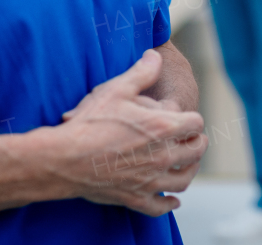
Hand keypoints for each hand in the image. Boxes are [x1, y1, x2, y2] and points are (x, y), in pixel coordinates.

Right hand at [48, 50, 205, 215]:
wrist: (64, 159)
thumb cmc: (90, 123)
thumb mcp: (116, 89)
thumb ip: (141, 72)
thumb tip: (155, 55)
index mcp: (162, 127)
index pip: (196, 123)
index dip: (193, 119)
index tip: (186, 119)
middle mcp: (162, 156)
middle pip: (196, 151)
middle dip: (196, 143)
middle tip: (191, 139)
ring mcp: (150, 180)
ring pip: (184, 180)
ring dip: (189, 171)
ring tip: (185, 165)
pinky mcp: (135, 198)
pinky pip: (160, 207)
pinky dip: (169, 204)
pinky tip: (172, 201)